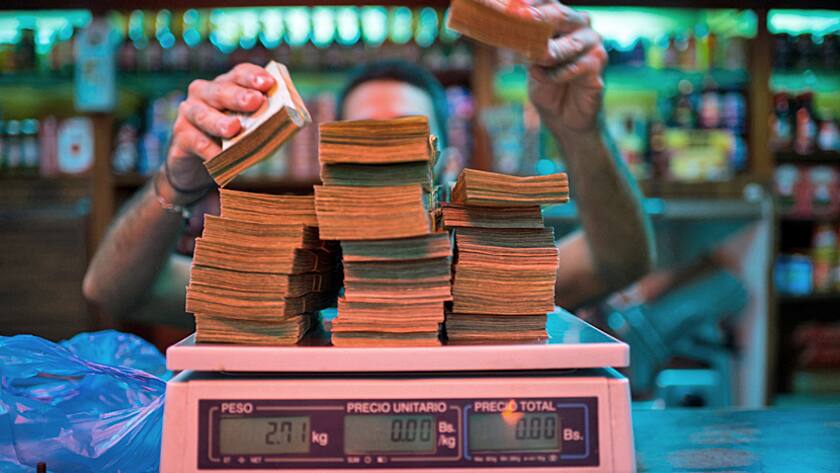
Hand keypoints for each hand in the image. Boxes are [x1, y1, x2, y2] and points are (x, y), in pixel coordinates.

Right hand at [165, 63, 275, 198]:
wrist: (197, 165)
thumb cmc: (230, 141)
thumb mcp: (248, 128)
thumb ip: (264, 122)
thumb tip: (288, 124)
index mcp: (225, 85)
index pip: (239, 74)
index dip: (253, 76)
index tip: (269, 83)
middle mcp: (204, 93)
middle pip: (221, 90)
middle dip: (239, 96)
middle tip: (255, 101)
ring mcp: (189, 112)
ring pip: (203, 114)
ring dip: (219, 121)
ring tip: (234, 128)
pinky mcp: (181, 136)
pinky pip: (195, 141)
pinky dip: (208, 149)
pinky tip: (218, 156)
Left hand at [526, 1, 606, 135]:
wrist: (563, 117)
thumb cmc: (547, 85)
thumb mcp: (532, 64)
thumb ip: (527, 48)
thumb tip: (511, 35)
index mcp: (564, 21)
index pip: (549, 3)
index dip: (533, 3)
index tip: (514, 6)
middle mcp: (581, 27)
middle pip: (561, 15)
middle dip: (540, 19)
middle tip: (521, 20)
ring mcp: (593, 46)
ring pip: (569, 44)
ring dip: (549, 52)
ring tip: (535, 60)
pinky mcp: (597, 68)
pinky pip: (575, 68)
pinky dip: (556, 75)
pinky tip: (544, 78)